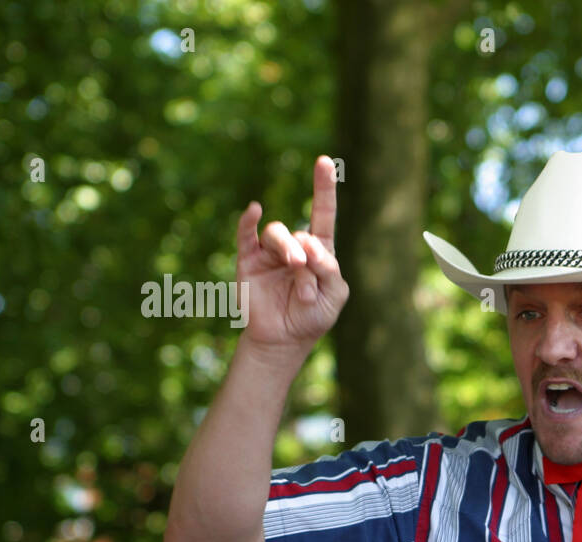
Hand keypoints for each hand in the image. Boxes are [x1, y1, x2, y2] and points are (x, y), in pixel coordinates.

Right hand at [235, 155, 347, 349]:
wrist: (283, 340)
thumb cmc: (312, 316)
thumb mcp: (334, 296)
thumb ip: (329, 270)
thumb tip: (308, 247)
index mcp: (320, 251)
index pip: (323, 215)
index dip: (324, 188)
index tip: (326, 161)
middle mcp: (294, 246)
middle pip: (302, 234)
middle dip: (308, 255)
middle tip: (307, 275)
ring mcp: (270, 252)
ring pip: (278, 233)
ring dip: (288, 249)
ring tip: (296, 267)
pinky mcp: (248, 260)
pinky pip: (246, 234)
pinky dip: (248, 220)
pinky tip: (254, 211)